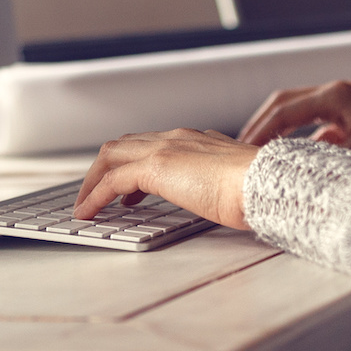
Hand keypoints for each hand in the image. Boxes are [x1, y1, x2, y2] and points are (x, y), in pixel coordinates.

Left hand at [72, 129, 256, 226]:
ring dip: (94, 180)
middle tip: (97, 193)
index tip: (126, 188)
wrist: (265, 183)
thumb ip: (220, 183)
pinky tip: (89, 213)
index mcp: (196, 140)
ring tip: (86, 205)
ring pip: (112, 155)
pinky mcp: (155, 167)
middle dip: (105, 168)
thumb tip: (221, 200)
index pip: (151, 143)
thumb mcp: (234, 184)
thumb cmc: (259, 188)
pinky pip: (112, 180)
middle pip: (124, 144)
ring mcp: (165, 148)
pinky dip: (95, 195)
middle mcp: (177, 137)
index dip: (132, 162)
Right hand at [238, 82, 350, 174]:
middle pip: (286, 102)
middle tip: (240, 146)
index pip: (283, 110)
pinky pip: (320, 124)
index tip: (240, 150)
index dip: (259, 131)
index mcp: (336, 96)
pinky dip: (303, 139)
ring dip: (280, 130)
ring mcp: (348, 103)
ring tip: (261, 153)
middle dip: (261, 123)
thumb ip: (319, 159)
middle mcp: (339, 93)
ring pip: (301, 112)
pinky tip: (297, 161)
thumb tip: (284, 171)